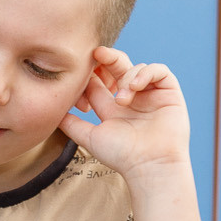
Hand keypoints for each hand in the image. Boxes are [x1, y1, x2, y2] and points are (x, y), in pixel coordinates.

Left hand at [59, 48, 190, 179]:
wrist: (150, 165)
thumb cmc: (122, 156)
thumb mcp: (90, 137)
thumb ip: (71, 124)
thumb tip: (52, 111)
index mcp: (112, 108)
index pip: (98, 81)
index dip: (89, 73)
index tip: (80, 72)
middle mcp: (131, 98)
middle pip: (116, 68)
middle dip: (105, 60)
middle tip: (95, 54)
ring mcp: (150, 94)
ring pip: (135, 67)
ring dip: (125, 76)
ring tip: (122, 99)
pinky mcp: (169, 92)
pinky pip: (159, 70)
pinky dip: (145, 73)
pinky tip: (135, 86)